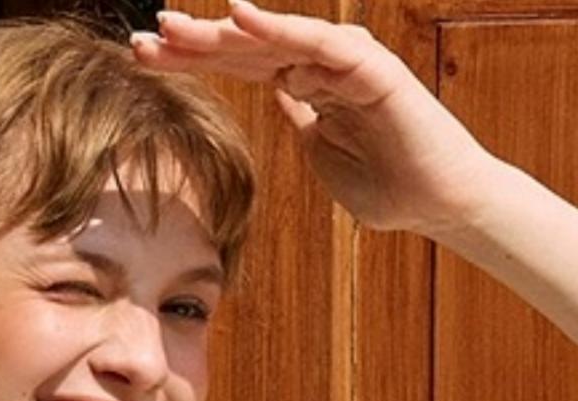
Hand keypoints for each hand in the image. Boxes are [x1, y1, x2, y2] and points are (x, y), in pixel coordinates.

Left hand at [129, 0, 502, 239]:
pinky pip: (314, 41)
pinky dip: (277, 27)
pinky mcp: (366, 63)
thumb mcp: (323, 157)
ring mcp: (341, 59)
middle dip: (191, 44)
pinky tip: (239, 15)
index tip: (142, 60)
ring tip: (172, 26)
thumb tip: (281, 100)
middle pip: (243, 48)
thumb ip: (301, 126)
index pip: (237, 66)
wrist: (436, 204)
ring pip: (269, 39)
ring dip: (220, 32)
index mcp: (302, 86)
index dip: (191, 62)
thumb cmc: (387, 188)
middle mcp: (317, 64)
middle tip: (141, 40)